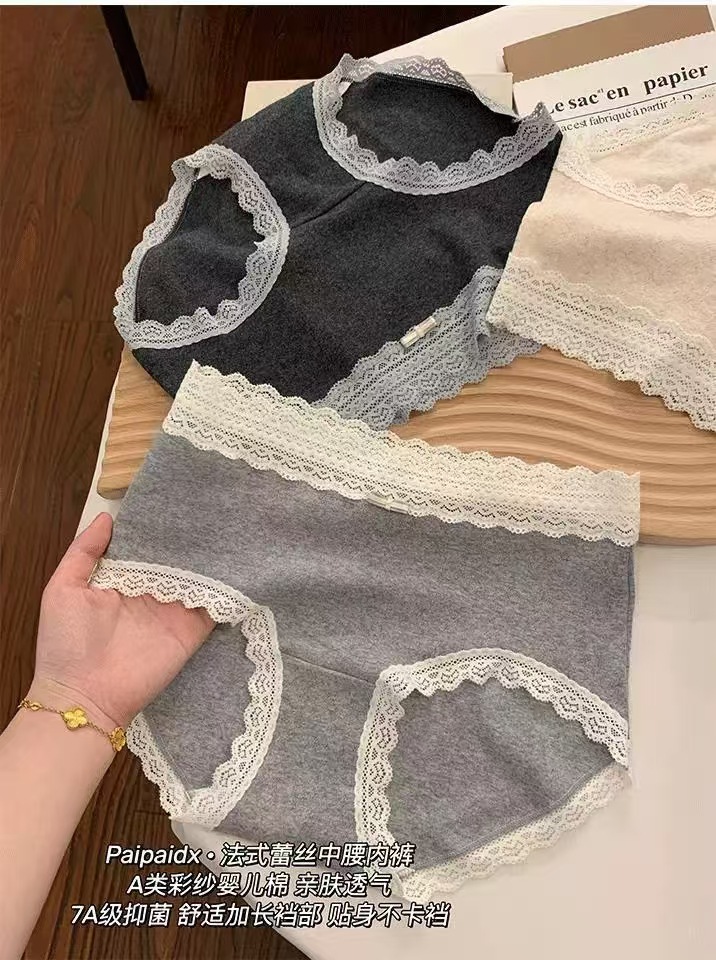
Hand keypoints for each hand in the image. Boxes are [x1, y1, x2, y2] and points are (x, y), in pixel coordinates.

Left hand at [28, 513, 213, 729]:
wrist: (84, 696)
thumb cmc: (65, 643)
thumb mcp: (62, 588)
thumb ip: (83, 552)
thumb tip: (106, 517)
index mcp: (121, 581)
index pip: (145, 548)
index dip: (157, 528)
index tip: (174, 504)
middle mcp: (149, 594)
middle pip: (174, 560)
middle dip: (188, 540)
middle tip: (207, 511)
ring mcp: (172, 612)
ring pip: (197, 578)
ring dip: (209, 560)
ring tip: (226, 529)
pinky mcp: (190, 632)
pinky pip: (213, 607)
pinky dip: (225, 589)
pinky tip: (236, 564)